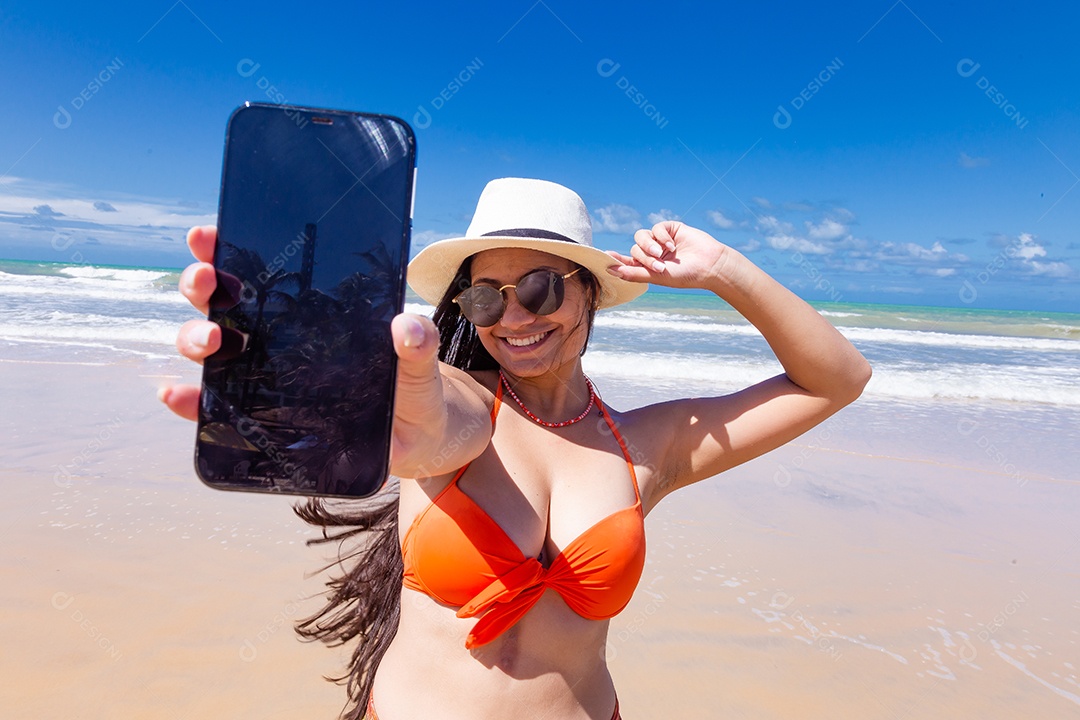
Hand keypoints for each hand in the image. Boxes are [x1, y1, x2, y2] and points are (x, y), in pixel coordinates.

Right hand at [158, 227, 448, 470]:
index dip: (225, 248)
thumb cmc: (413, 389)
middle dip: (203, 286)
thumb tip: (405, 326)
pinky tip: (176, 395)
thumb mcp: (420, 364)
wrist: (416, 440)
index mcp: (309, 310)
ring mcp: (266, 376)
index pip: (259, 269)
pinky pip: (216, 408)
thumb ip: (418, 345)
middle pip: (221, 301)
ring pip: (211, 347)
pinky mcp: (263, 418)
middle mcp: (277, 336)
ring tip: (211, 342)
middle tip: (209, 283)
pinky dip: (191, 400)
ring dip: (195, 338)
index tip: (207, 236)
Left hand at [605, 222, 732, 289]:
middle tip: (659, 265)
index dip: (616, 259)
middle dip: (644, 256)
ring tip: (662, 253)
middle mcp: (652, 253)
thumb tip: (611, 271)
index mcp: (648, 266)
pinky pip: (655, 228)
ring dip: (649, 245)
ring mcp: (660, 240)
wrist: (709, 265)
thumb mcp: (657, 276)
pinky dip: (661, 236)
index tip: (605, 256)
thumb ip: (633, 273)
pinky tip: (672, 245)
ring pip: (641, 236)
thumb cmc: (685, 275)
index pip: (627, 261)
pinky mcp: (669, 229)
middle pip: (634, 248)